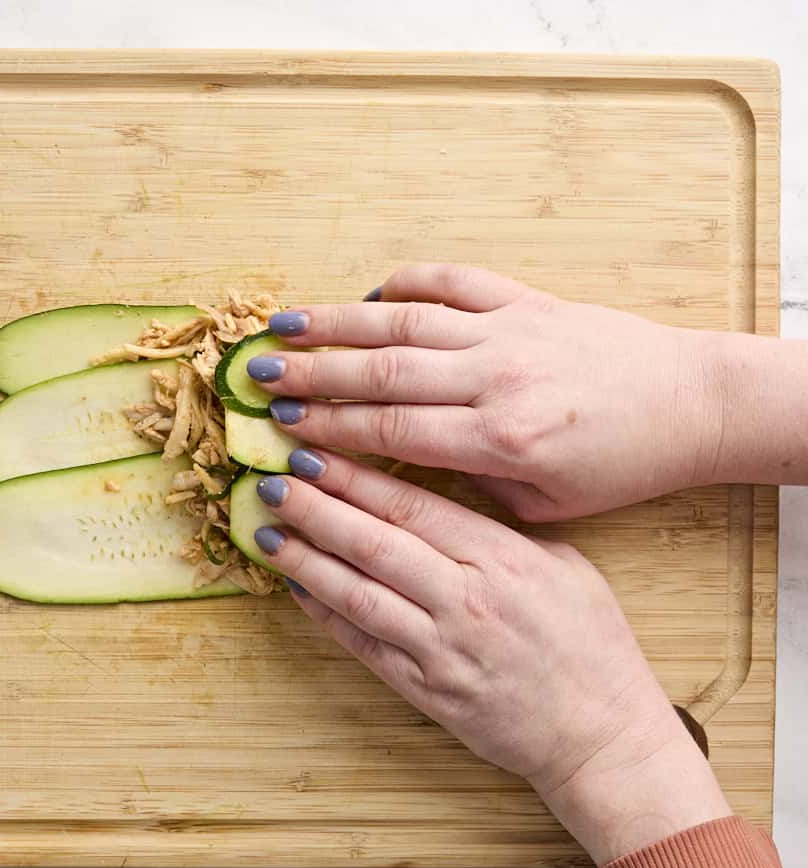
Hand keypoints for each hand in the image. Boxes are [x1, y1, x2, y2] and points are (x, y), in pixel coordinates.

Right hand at [248, 264, 726, 520]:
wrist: (690, 404)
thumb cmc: (619, 465)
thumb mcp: (544, 504)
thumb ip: (468, 486)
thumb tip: (398, 470)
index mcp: (500, 440)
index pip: (392, 430)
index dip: (328, 426)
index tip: (279, 426)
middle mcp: (497, 378)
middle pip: (384, 371)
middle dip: (314, 372)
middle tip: (258, 373)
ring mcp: (510, 331)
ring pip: (407, 322)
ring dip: (340, 322)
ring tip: (286, 324)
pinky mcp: (528, 300)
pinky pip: (456, 281)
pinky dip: (409, 282)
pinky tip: (370, 293)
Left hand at [251, 449, 731, 863]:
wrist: (600, 733)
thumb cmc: (590, 642)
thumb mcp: (563, 562)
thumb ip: (497, 527)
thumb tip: (441, 488)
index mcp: (501, 558)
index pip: (411, 506)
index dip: (354, 478)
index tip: (313, 452)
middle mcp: (465, 599)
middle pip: (373, 543)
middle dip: (315, 508)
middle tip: (272, 482)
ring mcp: (442, 648)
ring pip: (356, 593)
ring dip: (304, 560)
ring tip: (266, 532)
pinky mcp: (426, 690)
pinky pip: (363, 644)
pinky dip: (324, 614)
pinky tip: (296, 587)